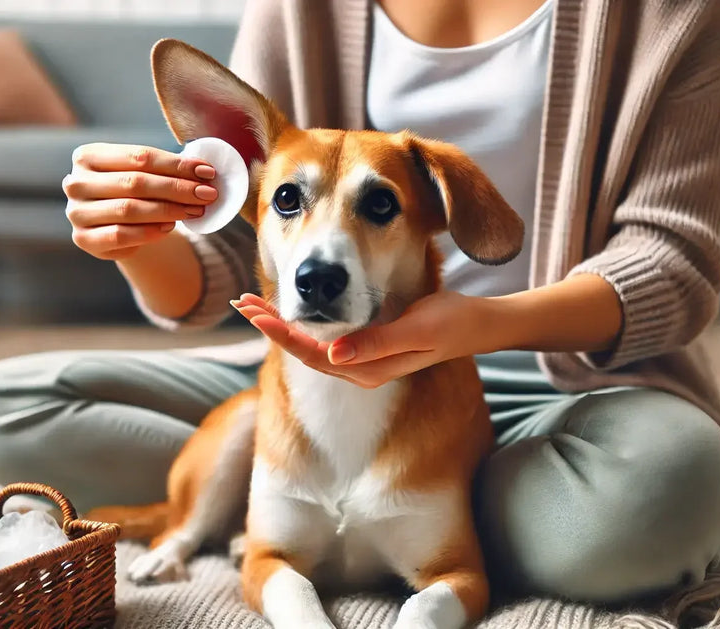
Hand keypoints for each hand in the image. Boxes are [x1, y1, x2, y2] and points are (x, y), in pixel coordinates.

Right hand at [63, 143, 219, 259]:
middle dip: (177, 188)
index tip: (207, 172)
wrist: (114, 224)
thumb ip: (166, 169)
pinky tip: (170, 227)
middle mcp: (76, 182)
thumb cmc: (132, 191)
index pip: (139, 156)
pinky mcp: (83, 238)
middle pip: (134, 183)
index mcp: (88, 155)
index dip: (176, 164)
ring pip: (128, 209)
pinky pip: (120, 235)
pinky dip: (149, 232)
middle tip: (207, 194)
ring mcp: (76, 212)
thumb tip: (204, 170)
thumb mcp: (143, 173)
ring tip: (195, 210)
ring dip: (168, 210)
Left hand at [231, 291, 488, 388]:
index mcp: (369, 369)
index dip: (282, 334)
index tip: (257, 314)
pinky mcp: (368, 349)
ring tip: (254, 306)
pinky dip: (303, 325)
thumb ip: (376, 343)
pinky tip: (289, 313)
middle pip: (305, 352)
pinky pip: (325, 340)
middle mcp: (361, 370)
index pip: (313, 354)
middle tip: (241, 303)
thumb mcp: (417, 328)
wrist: (479, 326)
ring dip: (283, 326)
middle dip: (272, 328)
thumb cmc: (451, 322)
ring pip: (311, 347)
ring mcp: (364, 362)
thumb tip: (333, 355)